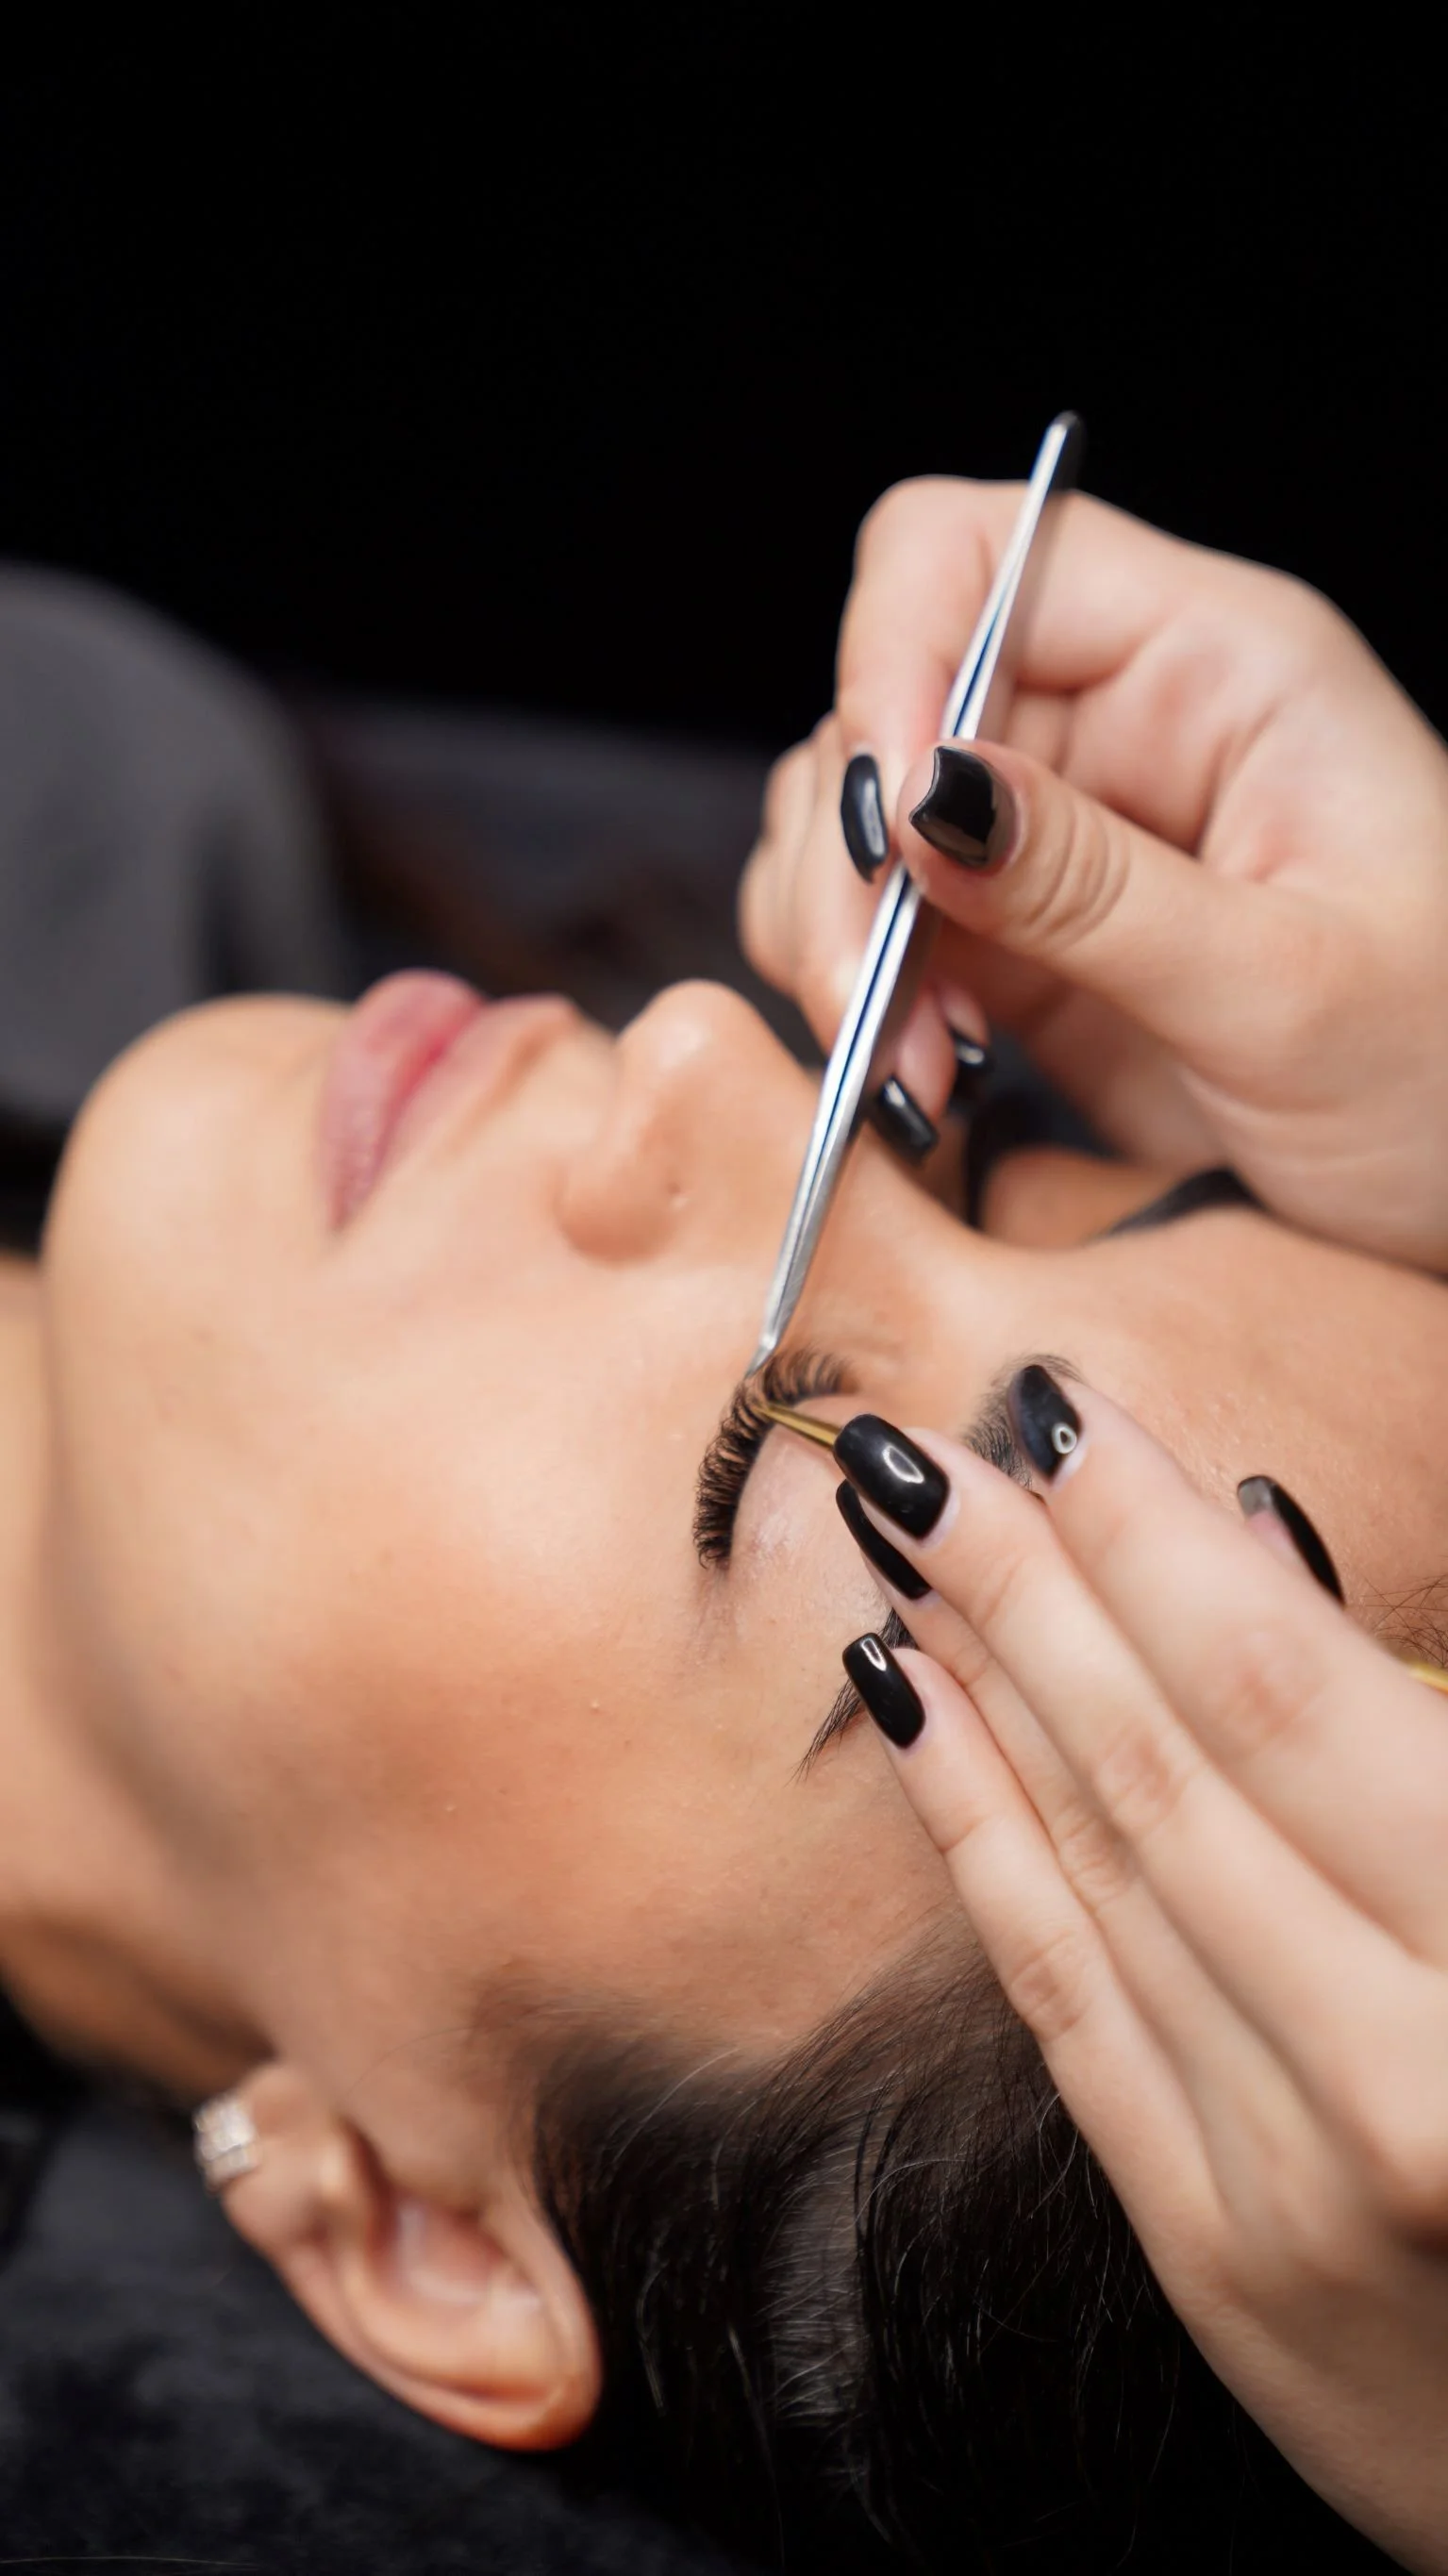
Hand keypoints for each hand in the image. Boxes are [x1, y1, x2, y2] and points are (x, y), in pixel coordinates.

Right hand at [740, 482, 1447, 1263]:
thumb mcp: (1286, 986)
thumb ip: (1093, 889)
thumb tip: (923, 796)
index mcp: (1216, 665)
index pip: (973, 556)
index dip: (893, 661)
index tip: (889, 824)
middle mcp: (1121, 725)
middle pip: (886, 705)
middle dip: (854, 858)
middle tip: (883, 1002)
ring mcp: (1059, 838)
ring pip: (859, 825)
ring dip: (844, 944)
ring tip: (921, 1067)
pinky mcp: (1019, 946)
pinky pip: (877, 934)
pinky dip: (862, 1003)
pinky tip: (926, 1080)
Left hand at [829, 1378, 1447, 2571]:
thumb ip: (1435, 1735)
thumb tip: (1259, 1542)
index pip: (1295, 1702)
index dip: (1158, 1543)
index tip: (1064, 1415)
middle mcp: (1406, 2068)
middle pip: (1170, 1763)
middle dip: (1034, 1577)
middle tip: (923, 1441)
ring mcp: (1293, 2172)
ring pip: (1101, 1866)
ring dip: (984, 1676)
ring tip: (902, 1539)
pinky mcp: (1214, 2250)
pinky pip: (1066, 2002)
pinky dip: (979, 1838)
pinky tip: (908, 1709)